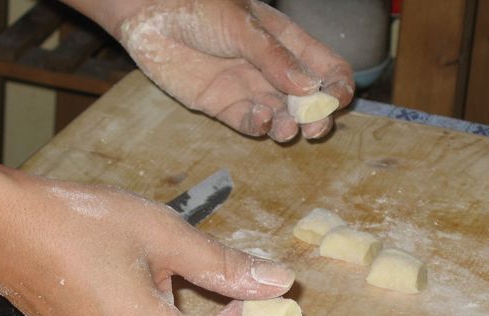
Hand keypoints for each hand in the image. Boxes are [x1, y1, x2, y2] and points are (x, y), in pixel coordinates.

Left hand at [117, 0, 353, 141]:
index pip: (326, 68)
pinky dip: (258, 126)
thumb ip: (274, 58)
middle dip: (316, 116)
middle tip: (314, 127)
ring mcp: (249, 88)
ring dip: (288, 126)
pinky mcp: (224, 106)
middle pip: (308, 100)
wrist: (150, 14)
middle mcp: (273, 69)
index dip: (338, 86)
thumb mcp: (243, 27)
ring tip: (287, 129)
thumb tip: (310, 88)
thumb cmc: (200, 7)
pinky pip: (249, 122)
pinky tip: (260, 120)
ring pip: (280, 116)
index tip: (337, 100)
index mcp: (286, 42)